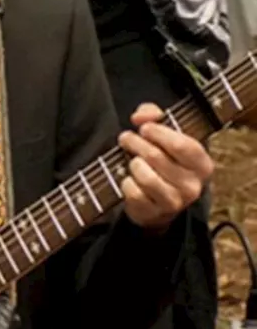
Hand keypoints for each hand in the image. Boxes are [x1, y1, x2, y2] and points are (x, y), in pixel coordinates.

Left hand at [116, 103, 213, 230]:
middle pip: (156, 157)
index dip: (158, 133)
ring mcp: (175, 202)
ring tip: (132, 161)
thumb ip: (154, 117)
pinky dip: (126, 183)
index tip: (144, 128)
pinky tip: (129, 179)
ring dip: (133, 164)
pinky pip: (133, 192)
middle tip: (126, 138)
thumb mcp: (165, 137)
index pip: (181, 144)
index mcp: (202, 165)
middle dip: (136, 144)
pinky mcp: (155, 213)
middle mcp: (193, 185)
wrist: (159, 203)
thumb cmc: (164, 162)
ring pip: (145, 176)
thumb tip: (140, 116)